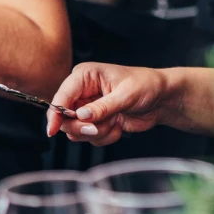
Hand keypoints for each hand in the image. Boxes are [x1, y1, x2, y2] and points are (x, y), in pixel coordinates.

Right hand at [46, 62, 169, 145]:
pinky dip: (105, 136)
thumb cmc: (145, 85)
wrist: (161, 98)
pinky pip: (90, 138)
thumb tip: (80, 115)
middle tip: (101, 126)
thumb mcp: (126, 95)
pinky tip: (119, 125)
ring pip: (77, 131)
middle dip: (84, 127)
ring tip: (116, 120)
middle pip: (65, 118)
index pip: (62, 96)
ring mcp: (88, 108)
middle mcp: (82, 92)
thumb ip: (102, 107)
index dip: (56, 113)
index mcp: (85, 75)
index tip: (53, 130)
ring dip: (99, 132)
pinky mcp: (95, 122)